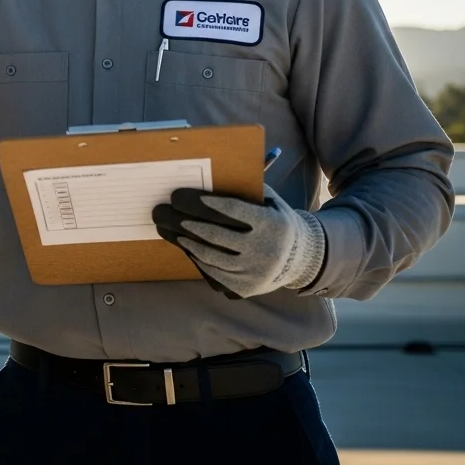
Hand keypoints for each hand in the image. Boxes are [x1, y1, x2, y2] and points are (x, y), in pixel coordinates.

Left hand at [152, 184, 325, 299]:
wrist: (301, 259)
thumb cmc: (276, 221)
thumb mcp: (270, 201)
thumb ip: (246, 190)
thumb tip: (209, 176)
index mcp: (270, 225)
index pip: (233, 211)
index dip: (204, 203)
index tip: (179, 196)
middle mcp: (264, 251)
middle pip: (214, 234)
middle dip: (183, 220)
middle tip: (162, 210)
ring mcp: (253, 273)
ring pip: (209, 256)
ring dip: (183, 240)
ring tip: (167, 226)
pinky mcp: (244, 288)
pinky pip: (212, 272)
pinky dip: (195, 257)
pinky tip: (184, 244)